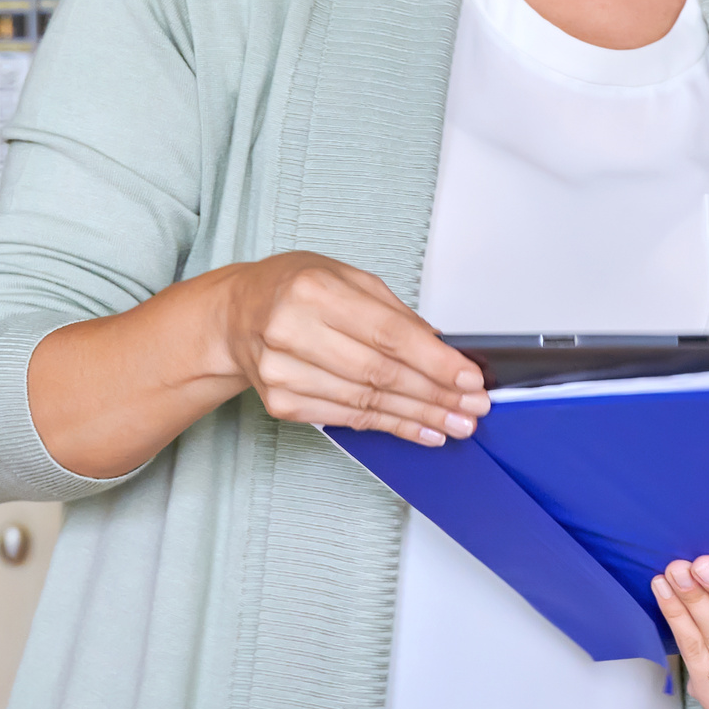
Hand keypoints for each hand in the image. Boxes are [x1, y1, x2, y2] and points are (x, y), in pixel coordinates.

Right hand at [206, 251, 488, 446]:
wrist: (237, 315)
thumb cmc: (297, 289)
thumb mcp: (350, 279)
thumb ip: (396, 314)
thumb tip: (442, 350)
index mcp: (315, 291)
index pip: (387, 334)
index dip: (433, 361)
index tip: (469, 379)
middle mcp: (292, 332)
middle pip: (379, 373)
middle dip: (434, 395)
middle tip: (471, 409)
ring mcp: (282, 372)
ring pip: (365, 402)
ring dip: (417, 417)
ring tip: (455, 424)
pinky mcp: (281, 403)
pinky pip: (347, 419)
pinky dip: (389, 426)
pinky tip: (418, 430)